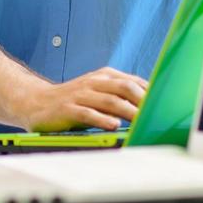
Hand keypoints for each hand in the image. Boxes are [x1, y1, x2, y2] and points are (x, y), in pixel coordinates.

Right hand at [18, 68, 147, 131]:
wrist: (36, 102)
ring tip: (142, 120)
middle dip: (142, 100)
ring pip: (109, 100)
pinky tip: (113, 125)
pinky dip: (101, 119)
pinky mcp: (68, 109)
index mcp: (104, 77)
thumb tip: (150, 107)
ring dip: (127, 110)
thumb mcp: (98, 94)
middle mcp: (94, 82)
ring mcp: (80, 95)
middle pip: (124, 87)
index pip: (133, 81)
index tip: (166, 105)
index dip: (150, 93)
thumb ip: (121, 97)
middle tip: (158, 113)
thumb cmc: (74, 101)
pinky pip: (87, 113)